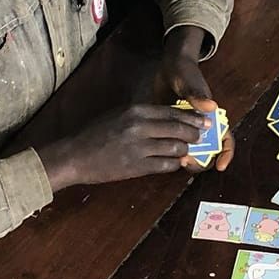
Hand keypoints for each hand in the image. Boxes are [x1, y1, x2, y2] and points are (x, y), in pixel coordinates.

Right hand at [39, 102, 208, 188]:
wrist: (76, 156)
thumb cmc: (96, 134)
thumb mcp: (119, 115)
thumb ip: (143, 116)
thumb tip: (170, 118)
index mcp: (136, 111)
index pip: (173, 112)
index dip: (191, 117)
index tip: (203, 120)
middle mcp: (140, 127)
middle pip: (179, 129)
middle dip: (194, 133)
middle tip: (200, 136)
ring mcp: (139, 148)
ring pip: (176, 148)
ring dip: (185, 150)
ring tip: (187, 150)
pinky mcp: (137, 167)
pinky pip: (165, 165)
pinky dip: (174, 164)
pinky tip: (175, 162)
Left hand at [142, 31, 233, 170]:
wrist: (168, 66)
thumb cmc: (185, 71)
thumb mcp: (190, 82)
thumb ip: (199, 95)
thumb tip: (211, 106)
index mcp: (213, 116)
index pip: (226, 139)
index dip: (226, 154)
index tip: (219, 166)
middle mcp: (202, 125)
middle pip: (208, 151)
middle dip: (200, 160)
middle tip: (186, 162)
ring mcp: (187, 128)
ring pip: (191, 150)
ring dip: (185, 157)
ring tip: (174, 160)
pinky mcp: (173, 128)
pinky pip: (175, 144)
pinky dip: (170, 151)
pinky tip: (160, 153)